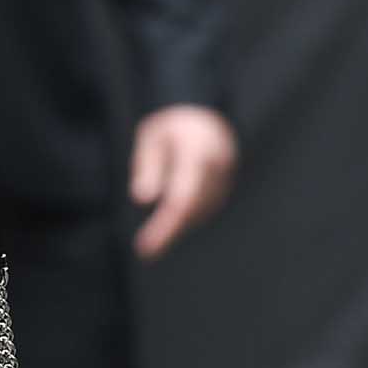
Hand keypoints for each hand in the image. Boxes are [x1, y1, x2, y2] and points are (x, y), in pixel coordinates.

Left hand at [129, 105, 236, 259]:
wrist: (204, 116)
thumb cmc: (171, 127)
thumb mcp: (150, 137)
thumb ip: (147, 166)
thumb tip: (143, 200)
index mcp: (197, 151)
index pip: (181, 197)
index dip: (164, 226)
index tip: (146, 246)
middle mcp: (217, 166)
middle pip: (192, 209)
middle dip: (168, 232)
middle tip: (145, 251)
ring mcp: (224, 178)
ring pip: (199, 212)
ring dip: (176, 226)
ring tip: (153, 236)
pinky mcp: (224, 188)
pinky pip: (203, 210)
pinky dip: (185, 219)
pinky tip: (168, 224)